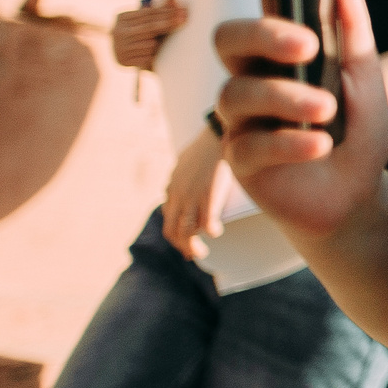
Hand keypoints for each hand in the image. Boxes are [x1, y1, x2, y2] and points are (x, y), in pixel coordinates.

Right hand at [113, 0, 187, 68]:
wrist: (130, 58)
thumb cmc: (143, 35)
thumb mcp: (149, 21)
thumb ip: (160, 10)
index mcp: (121, 17)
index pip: (147, 13)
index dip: (166, 11)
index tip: (182, 10)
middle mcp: (117, 31)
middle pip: (149, 27)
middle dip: (169, 23)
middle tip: (184, 19)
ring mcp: (118, 47)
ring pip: (150, 44)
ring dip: (159, 44)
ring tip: (159, 45)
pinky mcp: (123, 61)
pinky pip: (147, 57)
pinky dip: (153, 56)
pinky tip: (153, 56)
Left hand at [161, 130, 231, 257]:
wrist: (218, 134)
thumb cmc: (206, 146)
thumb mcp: (185, 162)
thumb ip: (181, 176)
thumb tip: (181, 184)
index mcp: (172, 189)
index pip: (168, 219)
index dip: (175, 235)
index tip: (186, 243)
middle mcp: (177, 196)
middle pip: (173, 231)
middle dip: (181, 246)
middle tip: (193, 254)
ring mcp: (192, 198)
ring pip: (186, 233)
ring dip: (192, 247)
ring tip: (201, 253)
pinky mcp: (208, 198)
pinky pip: (206, 224)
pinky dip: (210, 232)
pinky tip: (216, 233)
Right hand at [214, 0, 387, 241]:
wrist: (358, 198)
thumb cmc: (357, 133)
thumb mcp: (366, 78)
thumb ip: (352, 28)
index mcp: (283, 51)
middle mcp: (254, 77)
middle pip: (228, 37)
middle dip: (263, 33)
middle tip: (308, 42)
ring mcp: (242, 118)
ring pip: (237, 92)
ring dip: (286, 97)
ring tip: (327, 109)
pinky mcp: (240, 160)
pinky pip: (249, 143)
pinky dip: (288, 142)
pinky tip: (320, 145)